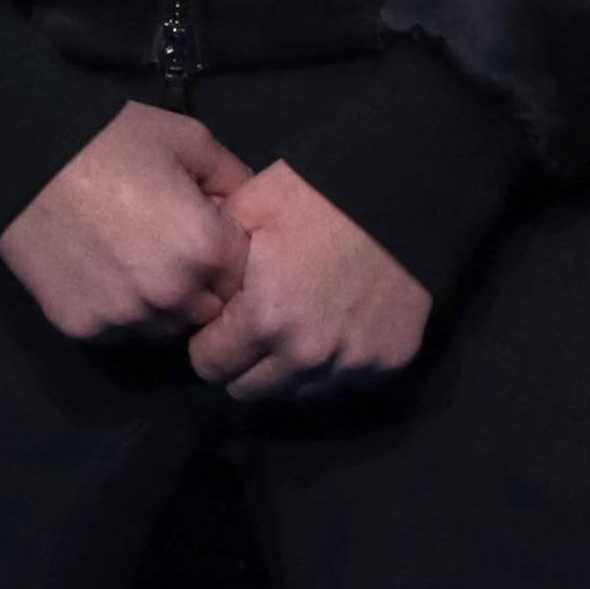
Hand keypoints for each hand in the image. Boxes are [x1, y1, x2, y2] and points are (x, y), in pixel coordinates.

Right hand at [0, 102, 254, 344]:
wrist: (21, 156)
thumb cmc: (108, 140)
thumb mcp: (186, 138)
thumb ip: (234, 178)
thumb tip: (252, 209)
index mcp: (206, 249)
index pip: (245, 274)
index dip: (225, 249)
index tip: (200, 228)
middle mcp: (172, 295)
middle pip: (209, 309)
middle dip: (199, 283)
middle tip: (166, 245)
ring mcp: (126, 317)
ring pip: (166, 327)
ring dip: (161, 304)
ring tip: (132, 259)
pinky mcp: (84, 328)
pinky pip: (120, 331)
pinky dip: (117, 310)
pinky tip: (100, 270)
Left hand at [187, 161, 430, 399]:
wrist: (397, 194)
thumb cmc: (313, 196)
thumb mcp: (245, 211)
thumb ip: (212, 260)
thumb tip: (192, 290)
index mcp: (264, 319)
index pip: (209, 365)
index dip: (205, 342)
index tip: (215, 323)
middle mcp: (308, 356)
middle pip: (249, 390)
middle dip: (238, 363)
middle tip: (246, 329)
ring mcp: (353, 364)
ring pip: (296, 393)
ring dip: (284, 370)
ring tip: (289, 328)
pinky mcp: (389, 362)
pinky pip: (343, 384)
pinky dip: (329, 366)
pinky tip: (328, 330)